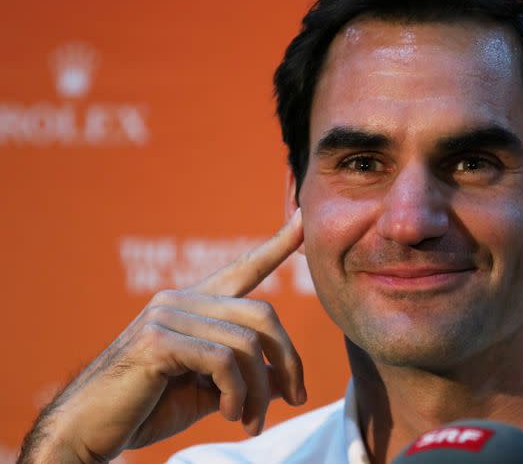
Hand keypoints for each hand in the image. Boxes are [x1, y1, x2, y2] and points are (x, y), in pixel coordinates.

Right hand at [23, 210, 304, 462]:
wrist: (87, 432)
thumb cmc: (146, 408)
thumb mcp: (207, 389)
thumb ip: (242, 376)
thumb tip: (284, 381)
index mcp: (192, 304)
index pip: (243, 268)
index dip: (277, 245)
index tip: (304, 220)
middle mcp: (179, 299)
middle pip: (262, 315)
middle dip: (287, 360)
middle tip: (295, 398)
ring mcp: (166, 316)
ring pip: (246, 344)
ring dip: (259, 390)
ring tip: (251, 421)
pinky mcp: (156, 340)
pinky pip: (222, 361)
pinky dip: (237, 393)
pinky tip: (230, 414)